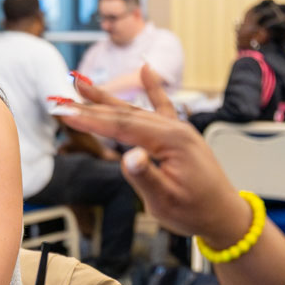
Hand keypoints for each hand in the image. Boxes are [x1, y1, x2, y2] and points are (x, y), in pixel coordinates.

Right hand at [61, 65, 251, 246]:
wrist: (225, 215)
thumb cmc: (194, 211)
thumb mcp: (165, 200)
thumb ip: (145, 176)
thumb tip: (128, 157)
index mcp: (170, 141)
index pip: (121, 126)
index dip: (90, 120)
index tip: (64, 115)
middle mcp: (173, 128)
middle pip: (123, 113)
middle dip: (89, 107)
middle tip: (60, 101)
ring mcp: (177, 129)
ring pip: (135, 109)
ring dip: (106, 98)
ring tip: (81, 84)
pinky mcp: (179, 134)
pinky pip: (162, 106)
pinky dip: (152, 87)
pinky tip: (145, 69)